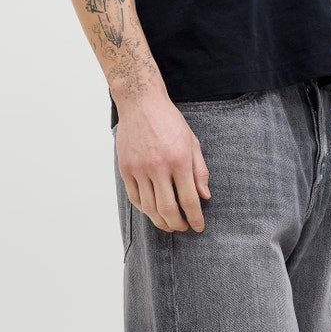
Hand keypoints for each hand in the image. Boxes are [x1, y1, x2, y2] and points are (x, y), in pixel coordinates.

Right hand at [116, 96, 209, 232]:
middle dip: (177, 224)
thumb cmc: (169, 121)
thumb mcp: (192, 142)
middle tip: (183, 228)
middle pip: (168, 209)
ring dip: (160, 221)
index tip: (198, 226)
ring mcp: (139, 168)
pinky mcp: (126, 168)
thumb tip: (205, 196)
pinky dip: (144, 209)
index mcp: (179, 160)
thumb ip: (200, 171)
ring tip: (169, 224)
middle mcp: (158, 166)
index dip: (195, 217)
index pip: (189, 199)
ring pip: (149, 207)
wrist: (141, 103)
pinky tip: (152, 211)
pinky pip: (134, 197)